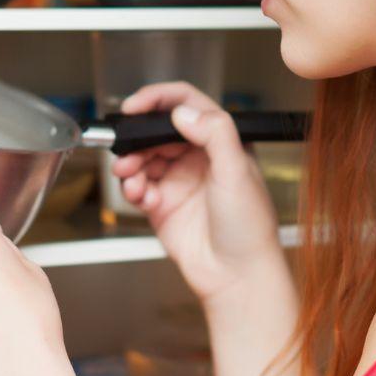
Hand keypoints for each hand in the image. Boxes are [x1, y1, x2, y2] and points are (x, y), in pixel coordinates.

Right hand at [112, 82, 289, 306]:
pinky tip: (140, 196)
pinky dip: (132, 189)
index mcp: (221, 142)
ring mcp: (179, 182)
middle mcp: (199, 158)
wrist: (238, 276)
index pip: (188, 105)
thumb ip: (215, 133)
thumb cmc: (249, 226)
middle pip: (157, 132)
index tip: (135, 105)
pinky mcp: (163, 206)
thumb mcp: (237, 171)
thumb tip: (184, 111)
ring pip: (143, 158)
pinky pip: (138, 188)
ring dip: (131, 164)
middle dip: (138, 138)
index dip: (159, 100)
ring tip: (129, 176)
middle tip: (126, 149)